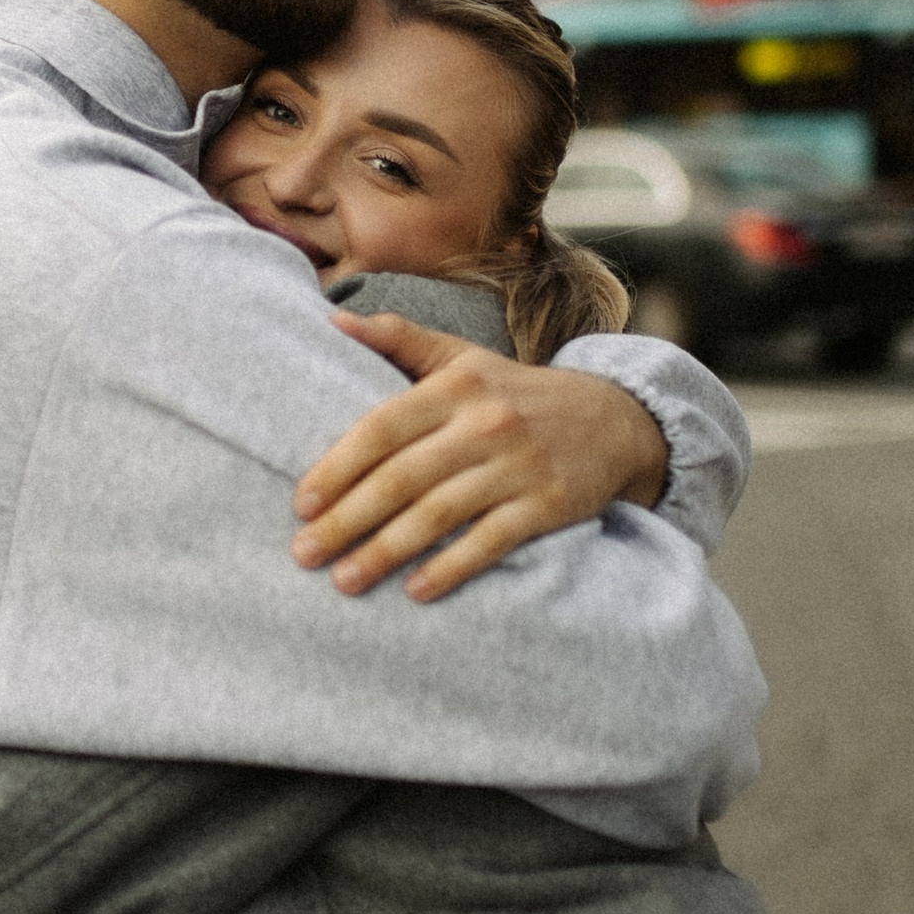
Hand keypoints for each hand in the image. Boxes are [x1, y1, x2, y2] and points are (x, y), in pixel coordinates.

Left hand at [292, 315, 669, 601]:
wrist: (613, 419)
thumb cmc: (516, 392)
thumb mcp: (463, 358)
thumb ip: (399, 339)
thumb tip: (332, 322)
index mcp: (456, 385)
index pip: (383, 426)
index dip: (338, 466)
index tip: (300, 503)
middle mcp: (485, 423)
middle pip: (403, 477)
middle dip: (348, 519)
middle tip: (304, 554)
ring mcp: (518, 465)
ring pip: (440, 513)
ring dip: (387, 551)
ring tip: (345, 581)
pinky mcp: (548, 503)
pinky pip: (491, 541)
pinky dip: (453, 568)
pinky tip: (416, 591)